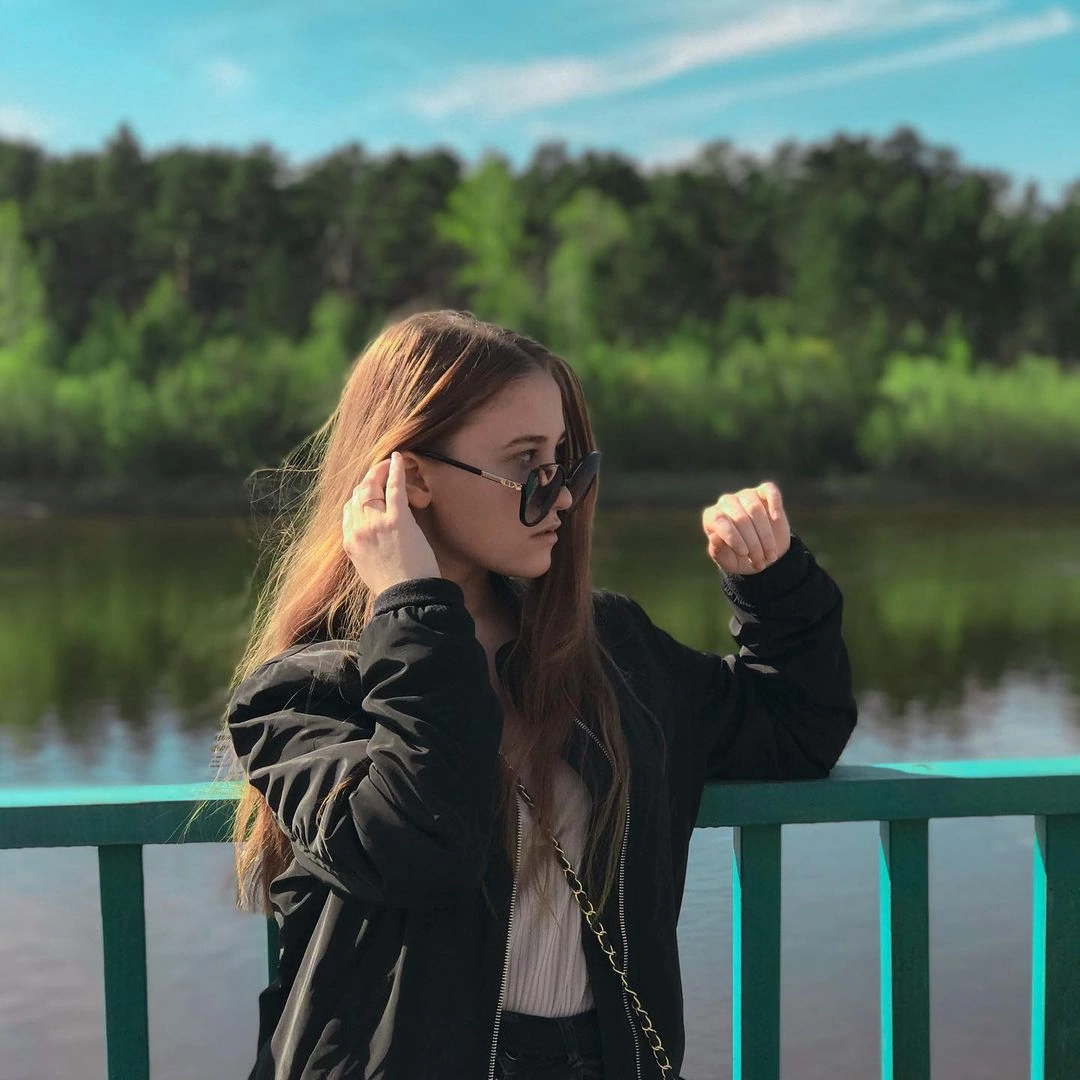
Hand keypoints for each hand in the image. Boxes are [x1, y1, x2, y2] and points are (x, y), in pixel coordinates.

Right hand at [343, 452, 441, 594]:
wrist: (406, 599)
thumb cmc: (393, 588)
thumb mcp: (367, 569)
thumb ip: (364, 549)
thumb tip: (369, 537)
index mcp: (349, 543)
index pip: (348, 510)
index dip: (358, 497)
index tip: (369, 491)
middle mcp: (358, 530)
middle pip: (357, 494)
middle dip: (367, 479)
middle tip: (379, 471)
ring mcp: (376, 524)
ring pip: (371, 487)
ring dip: (379, 471)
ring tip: (389, 463)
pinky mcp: (397, 521)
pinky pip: (394, 488)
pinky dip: (395, 470)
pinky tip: (399, 459)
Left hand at [702, 481, 790, 573]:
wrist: (763, 554)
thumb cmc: (740, 557)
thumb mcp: (728, 561)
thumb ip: (719, 552)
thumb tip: (714, 537)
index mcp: (712, 517)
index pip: (718, 520)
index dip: (732, 537)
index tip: (744, 553)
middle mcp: (726, 502)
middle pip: (740, 518)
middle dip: (752, 543)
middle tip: (760, 561)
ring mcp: (745, 495)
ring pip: (755, 508)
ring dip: (765, 534)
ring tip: (770, 555)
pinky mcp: (764, 492)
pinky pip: (769, 490)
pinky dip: (774, 503)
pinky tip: (776, 518)